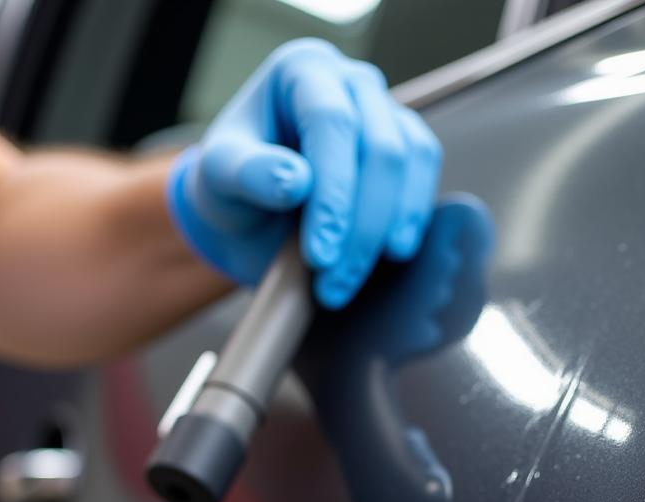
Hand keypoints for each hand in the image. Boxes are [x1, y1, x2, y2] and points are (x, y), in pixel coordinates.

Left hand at [167, 38, 441, 307]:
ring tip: (351, 281)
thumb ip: (251, 174)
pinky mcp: (407, 147)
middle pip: (380, 148)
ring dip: (387, 232)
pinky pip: (424, 176)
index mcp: (302, 71)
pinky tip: (386, 257)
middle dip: (361, 228)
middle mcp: (351, 83)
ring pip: (410, 163)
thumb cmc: (232, 186)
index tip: (320, 254)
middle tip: (333, 286)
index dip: (333, 194)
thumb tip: (297, 181)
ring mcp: (386, 112)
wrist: (251, 211)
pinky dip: (410, 220)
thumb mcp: (219, 178)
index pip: (331, 123)